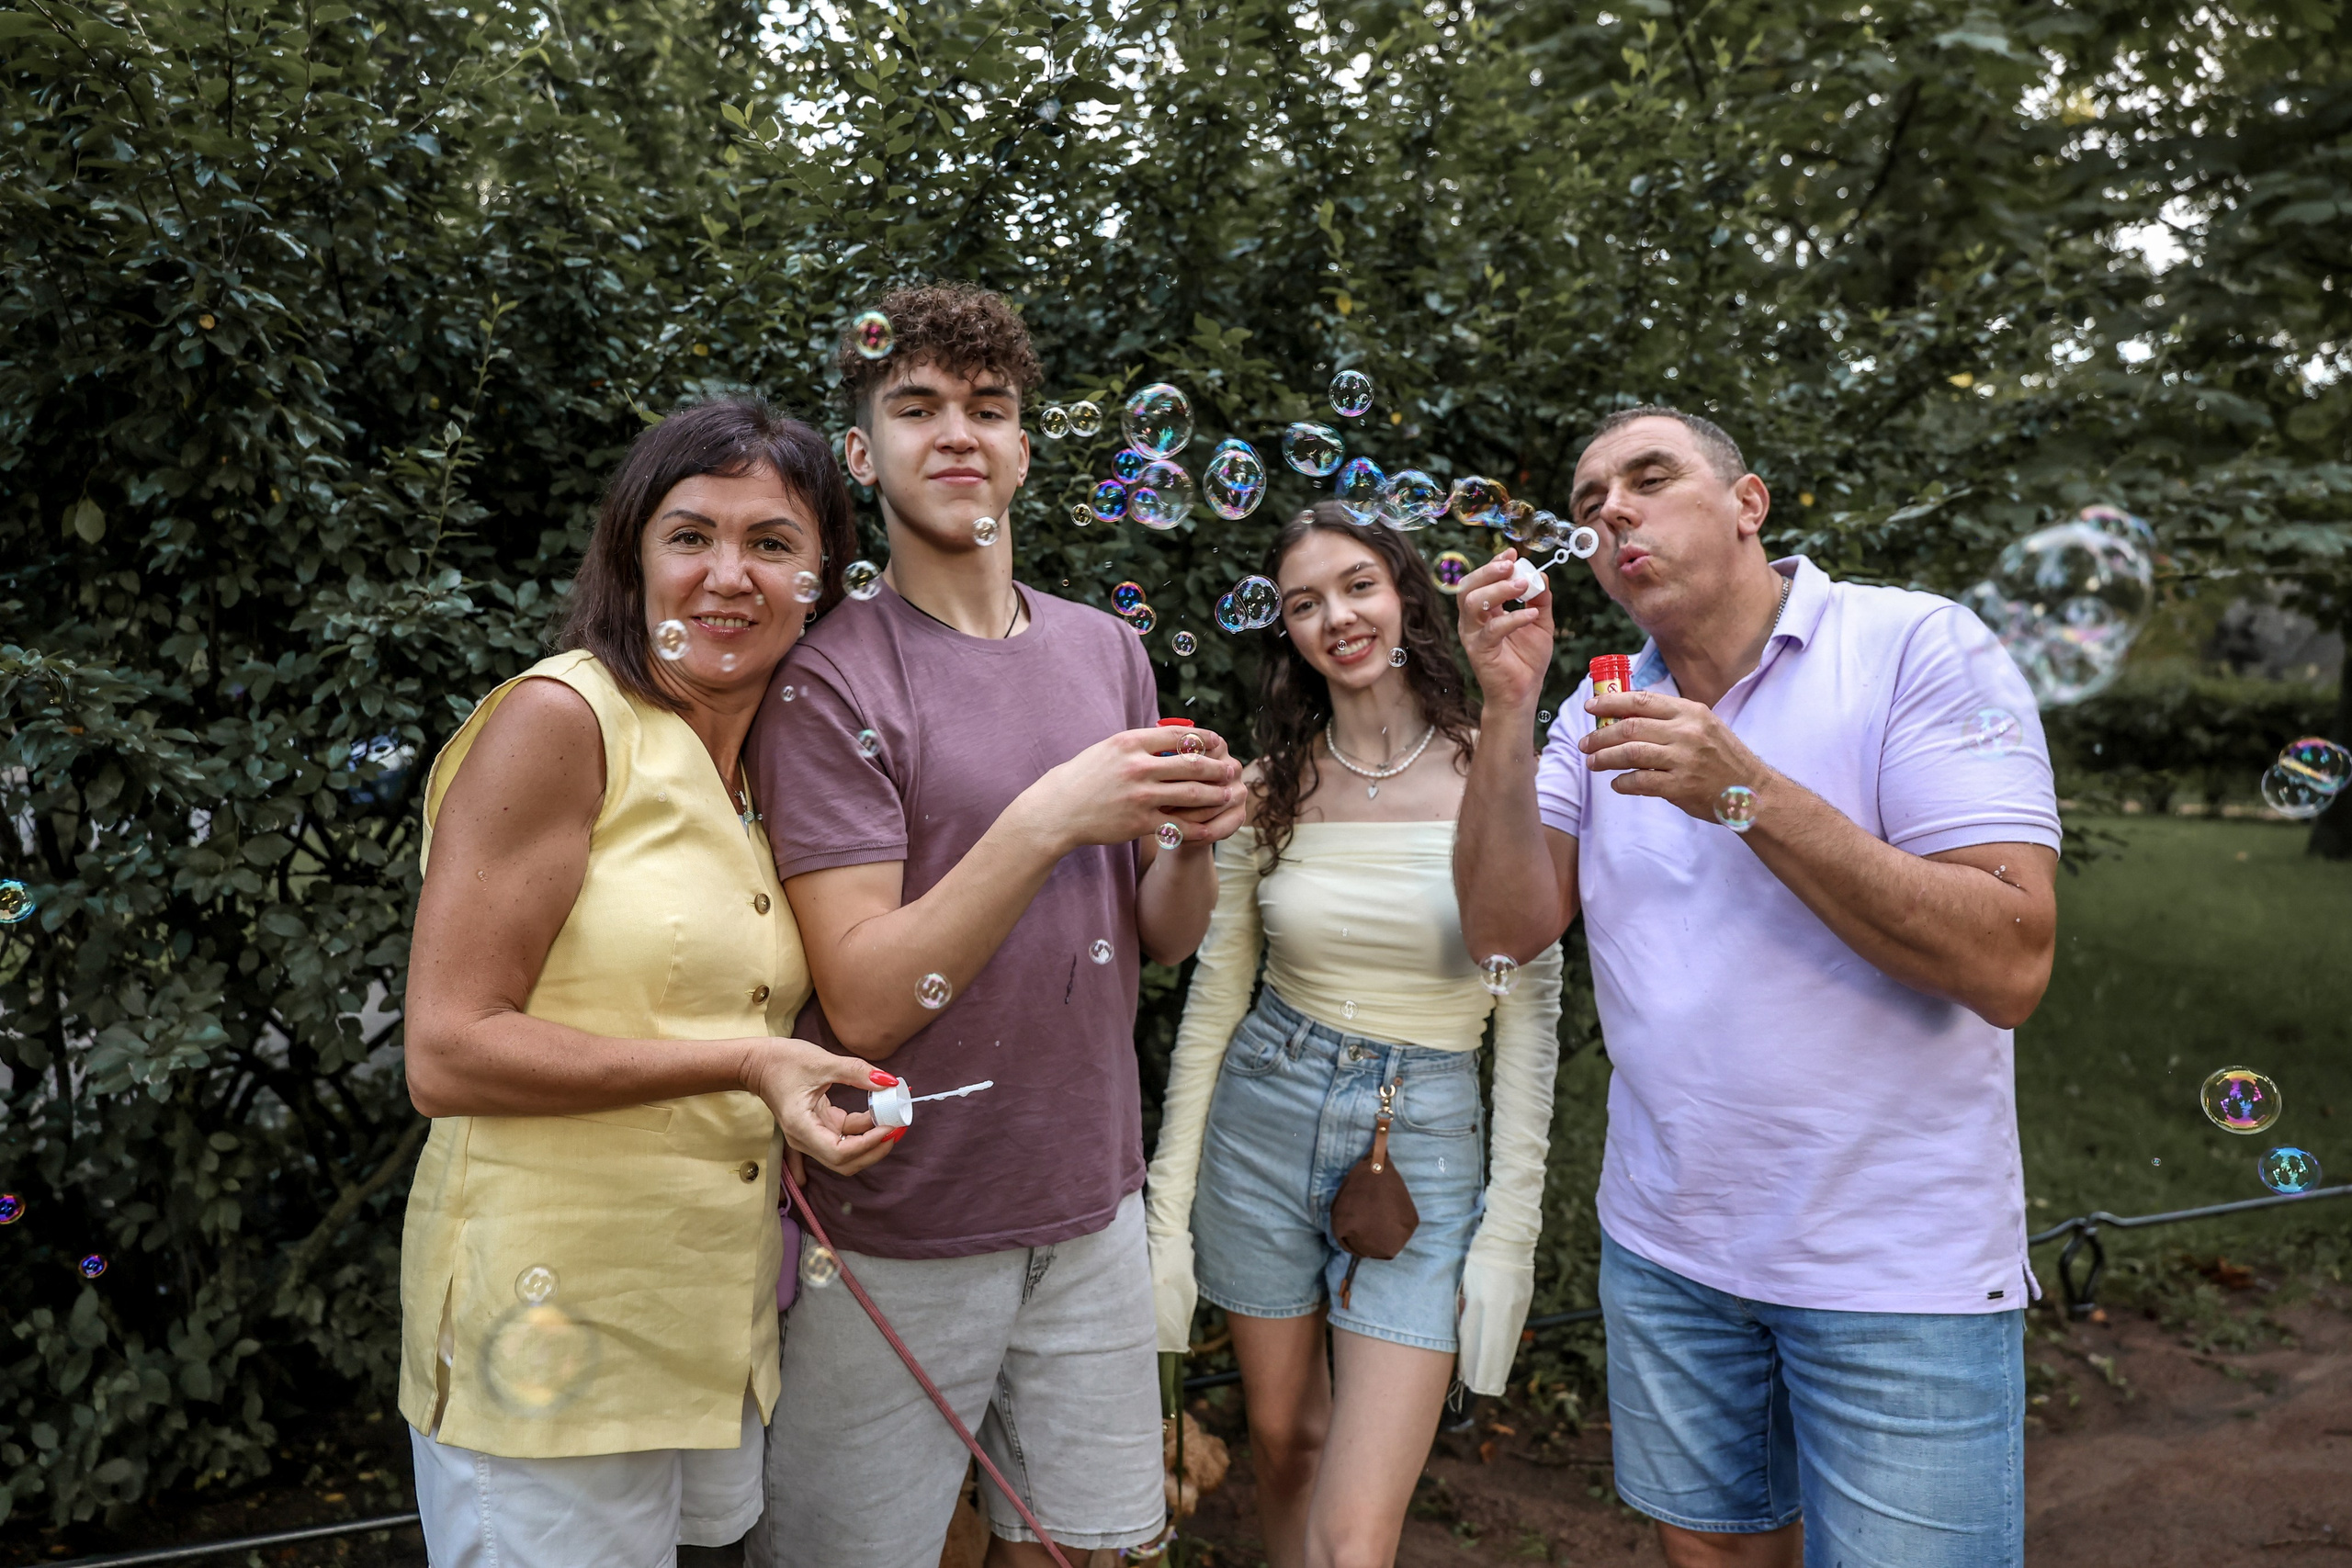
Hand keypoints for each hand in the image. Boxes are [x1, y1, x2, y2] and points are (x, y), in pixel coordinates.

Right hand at [740, 1037, 901, 1181]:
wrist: (757, 1063)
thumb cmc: (782, 1061)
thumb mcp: (821, 1061)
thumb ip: (856, 1072)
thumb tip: (888, 1082)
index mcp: (802, 1128)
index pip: (841, 1153)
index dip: (869, 1145)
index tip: (890, 1126)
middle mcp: (806, 1139)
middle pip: (846, 1162)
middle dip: (876, 1149)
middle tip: (899, 1127)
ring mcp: (812, 1136)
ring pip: (848, 1152)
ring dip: (872, 1141)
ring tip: (894, 1120)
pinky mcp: (818, 1127)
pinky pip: (845, 1137)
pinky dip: (864, 1129)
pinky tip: (880, 1113)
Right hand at [1016, 727, 1242, 850]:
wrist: (1059, 810)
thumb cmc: (1084, 776)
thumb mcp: (1108, 748)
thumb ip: (1140, 743)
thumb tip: (1172, 736)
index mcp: (1130, 742)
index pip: (1179, 735)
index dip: (1205, 738)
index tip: (1220, 742)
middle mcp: (1137, 767)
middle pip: (1192, 764)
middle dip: (1218, 768)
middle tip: (1232, 770)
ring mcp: (1140, 796)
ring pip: (1191, 794)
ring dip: (1215, 795)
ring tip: (1227, 795)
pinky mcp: (1140, 823)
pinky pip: (1178, 824)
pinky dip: (1198, 826)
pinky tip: (1211, 826)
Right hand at [1455, 548, 1557, 711]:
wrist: (1522, 694)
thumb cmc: (1527, 660)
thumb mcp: (1540, 623)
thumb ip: (1540, 600)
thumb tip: (1542, 575)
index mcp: (1484, 611)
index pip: (1481, 580)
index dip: (1494, 563)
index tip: (1513, 552)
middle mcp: (1473, 621)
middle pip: (1468, 587)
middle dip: (1489, 571)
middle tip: (1511, 564)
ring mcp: (1472, 636)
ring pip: (1473, 604)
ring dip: (1497, 590)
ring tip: (1521, 586)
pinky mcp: (1479, 652)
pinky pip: (1491, 630)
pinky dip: (1512, 618)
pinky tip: (1530, 615)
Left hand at [1580, 688, 1773, 822]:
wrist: (1751, 791)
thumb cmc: (1723, 757)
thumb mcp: (1705, 726)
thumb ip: (1672, 719)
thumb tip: (1628, 715)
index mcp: (1691, 712)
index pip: (1642, 700)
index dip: (1611, 702)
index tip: (1590, 707)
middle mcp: (1687, 732)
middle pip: (1630, 727)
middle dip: (1600, 735)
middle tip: (1585, 743)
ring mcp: (1684, 759)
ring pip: (1630, 752)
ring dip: (1604, 758)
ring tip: (1592, 762)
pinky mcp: (1680, 786)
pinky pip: (1640, 781)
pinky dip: (1622, 782)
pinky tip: (1617, 783)